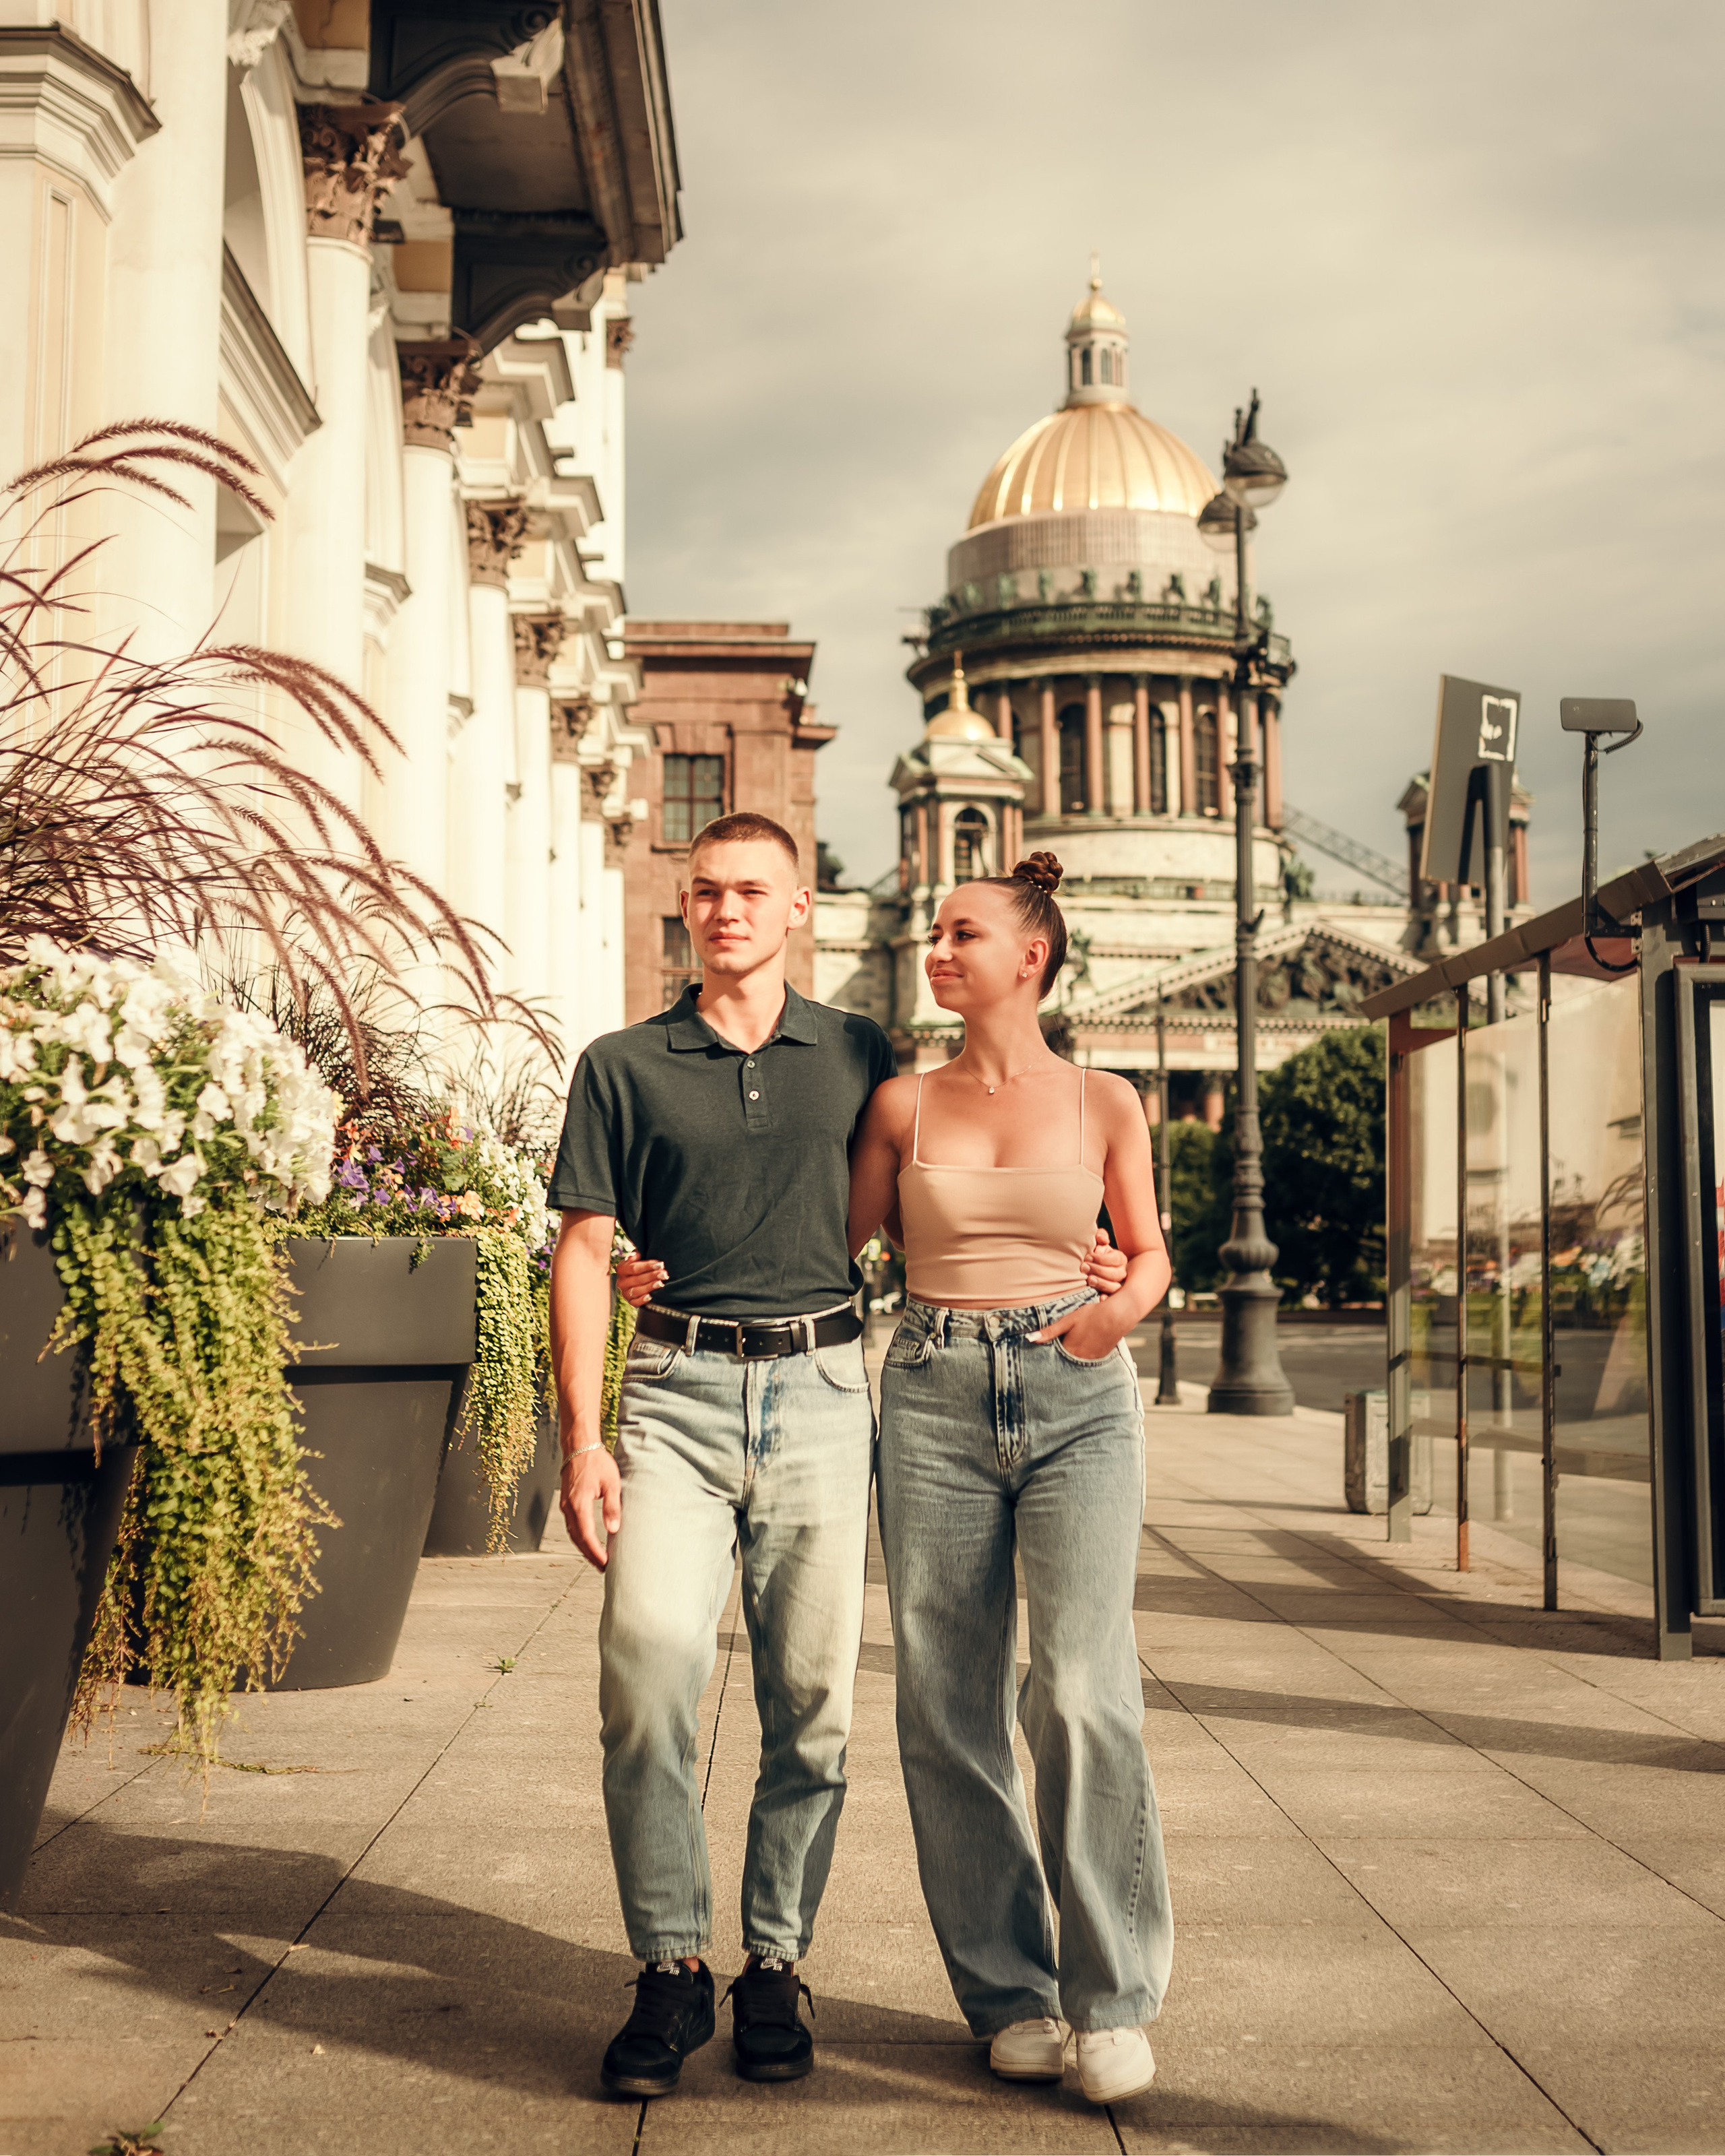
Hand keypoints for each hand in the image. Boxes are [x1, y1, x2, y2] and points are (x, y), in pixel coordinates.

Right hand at [560, 1447, 620, 1569]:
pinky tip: (587, 1540)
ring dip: (583, 1548)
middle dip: (589, 1555)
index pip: (587, 1536)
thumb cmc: (596, 1461)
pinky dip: (579, 1537)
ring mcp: (565, 1505)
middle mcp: (569, 1507)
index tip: (605, 1564)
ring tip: (596, 1559)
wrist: (579, 1446)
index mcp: (579, 1504)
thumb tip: (613, 1529)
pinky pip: (571, 1525)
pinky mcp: (566, 1502)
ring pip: (573, 1534)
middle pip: (577, 1539)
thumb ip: (612, 1507)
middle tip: (602, 1567)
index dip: (596, 1552)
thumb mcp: (611, 1483)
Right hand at [615, 1254, 665, 1308]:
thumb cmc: (641, 1265)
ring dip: (649, 1287)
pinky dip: (643, 1300)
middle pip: (637, 1279)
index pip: (634, 1268)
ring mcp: (624, 1292)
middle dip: (652, 1276)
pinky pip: (635, 1302)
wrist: (638, 1278)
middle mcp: (621, 1281)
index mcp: (621, 1269)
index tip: (660, 1264)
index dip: (647, 1266)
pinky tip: (651, 1296)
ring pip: (636, 1291)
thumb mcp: (638, 1258)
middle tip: (664, 1274)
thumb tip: (636, 1254)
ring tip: (661, 1283)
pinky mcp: (630, 1301)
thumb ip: (637, 1255)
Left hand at [1031, 1300, 1124, 1362]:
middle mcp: (1080, 1358)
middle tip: (1054, 1359)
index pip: (1054, 1359)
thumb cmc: (1092, 1315)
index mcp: (1069, 1349)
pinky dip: (1083, 1358)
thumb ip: (1050, 1332)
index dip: (1048, 1357)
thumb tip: (1030, 1338)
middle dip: (1059, 1362)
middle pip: (1065, 1363)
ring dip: (1071, 1361)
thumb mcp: (1068, 1320)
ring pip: (1077, 1363)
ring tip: (1068, 1354)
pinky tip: (1083, 1350)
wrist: (1118, 1316)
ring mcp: (1092, 1359)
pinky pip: (1088, 1362)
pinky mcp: (1101, 1357)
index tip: (1041, 1359)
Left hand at [1081, 1230, 1126, 1296]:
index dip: (1102, 1259)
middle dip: (1099, 1270)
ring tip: (1089, 1280)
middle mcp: (1121, 1272)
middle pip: (1117, 1274)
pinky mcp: (1108, 1295)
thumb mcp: (1095, 1241)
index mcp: (1119, 1259)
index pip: (1116, 1259)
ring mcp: (1116, 1285)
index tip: (1088, 1257)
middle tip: (1084, 1268)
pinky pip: (1111, 1299)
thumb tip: (1103, 1241)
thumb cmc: (1091, 1252)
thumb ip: (1100, 1236)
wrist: (1083, 1265)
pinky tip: (1100, 1298)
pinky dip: (1106, 1298)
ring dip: (1102, 1283)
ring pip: (1115, 1287)